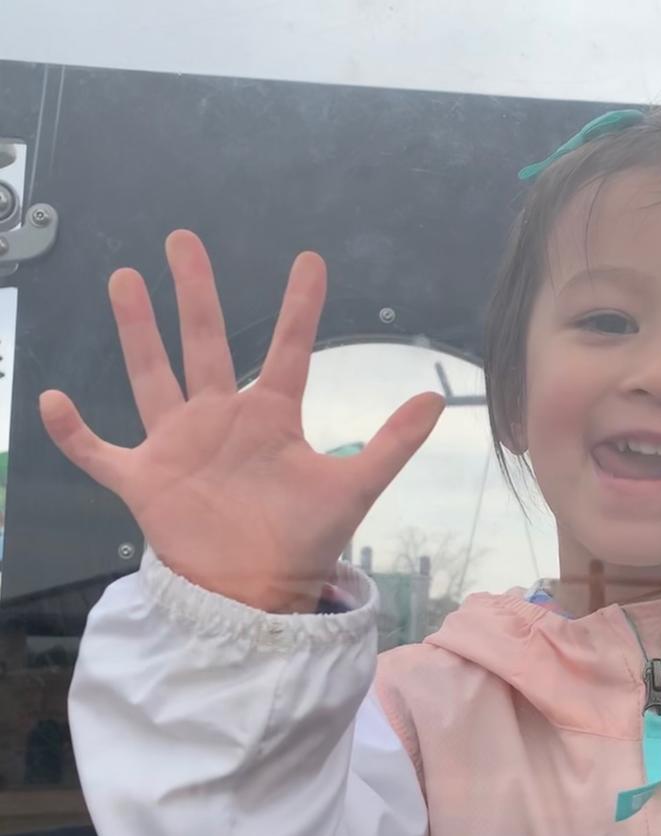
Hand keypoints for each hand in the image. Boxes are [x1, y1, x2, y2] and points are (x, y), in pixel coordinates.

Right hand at [39, 231, 443, 611]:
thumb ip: (391, 443)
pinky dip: (73, 433)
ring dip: (137, 331)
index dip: (299, 307)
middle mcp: (221, 420)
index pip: (286, 350)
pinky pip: (99, 452)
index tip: (310, 261)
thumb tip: (435, 398)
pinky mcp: (143, 480)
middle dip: (194, 293)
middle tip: (182, 239)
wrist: (259, 594)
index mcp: (270, 417)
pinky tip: (49, 401)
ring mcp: (178, 446)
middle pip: (203, 344)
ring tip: (124, 278)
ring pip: (151, 376)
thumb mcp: (353, 486)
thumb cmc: (305, 541)